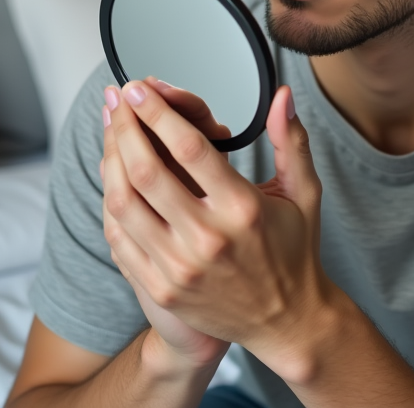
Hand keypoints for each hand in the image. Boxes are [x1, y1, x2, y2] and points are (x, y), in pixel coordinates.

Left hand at [100, 78, 329, 376]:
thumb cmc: (295, 252)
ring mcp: (179, 268)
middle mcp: (208, 239)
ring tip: (111, 131)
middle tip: (117, 99)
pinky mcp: (161, 288)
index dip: (158, 112)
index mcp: (243, 209)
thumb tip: (282, 95)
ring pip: (124, 202)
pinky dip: (110, 201)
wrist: (286, 323)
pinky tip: (112, 176)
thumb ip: (290, 140)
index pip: (189, 148)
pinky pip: (119, 237)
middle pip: (147, 170)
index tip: (141, 89)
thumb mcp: (303, 193)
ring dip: (110, 158)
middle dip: (125, 126)